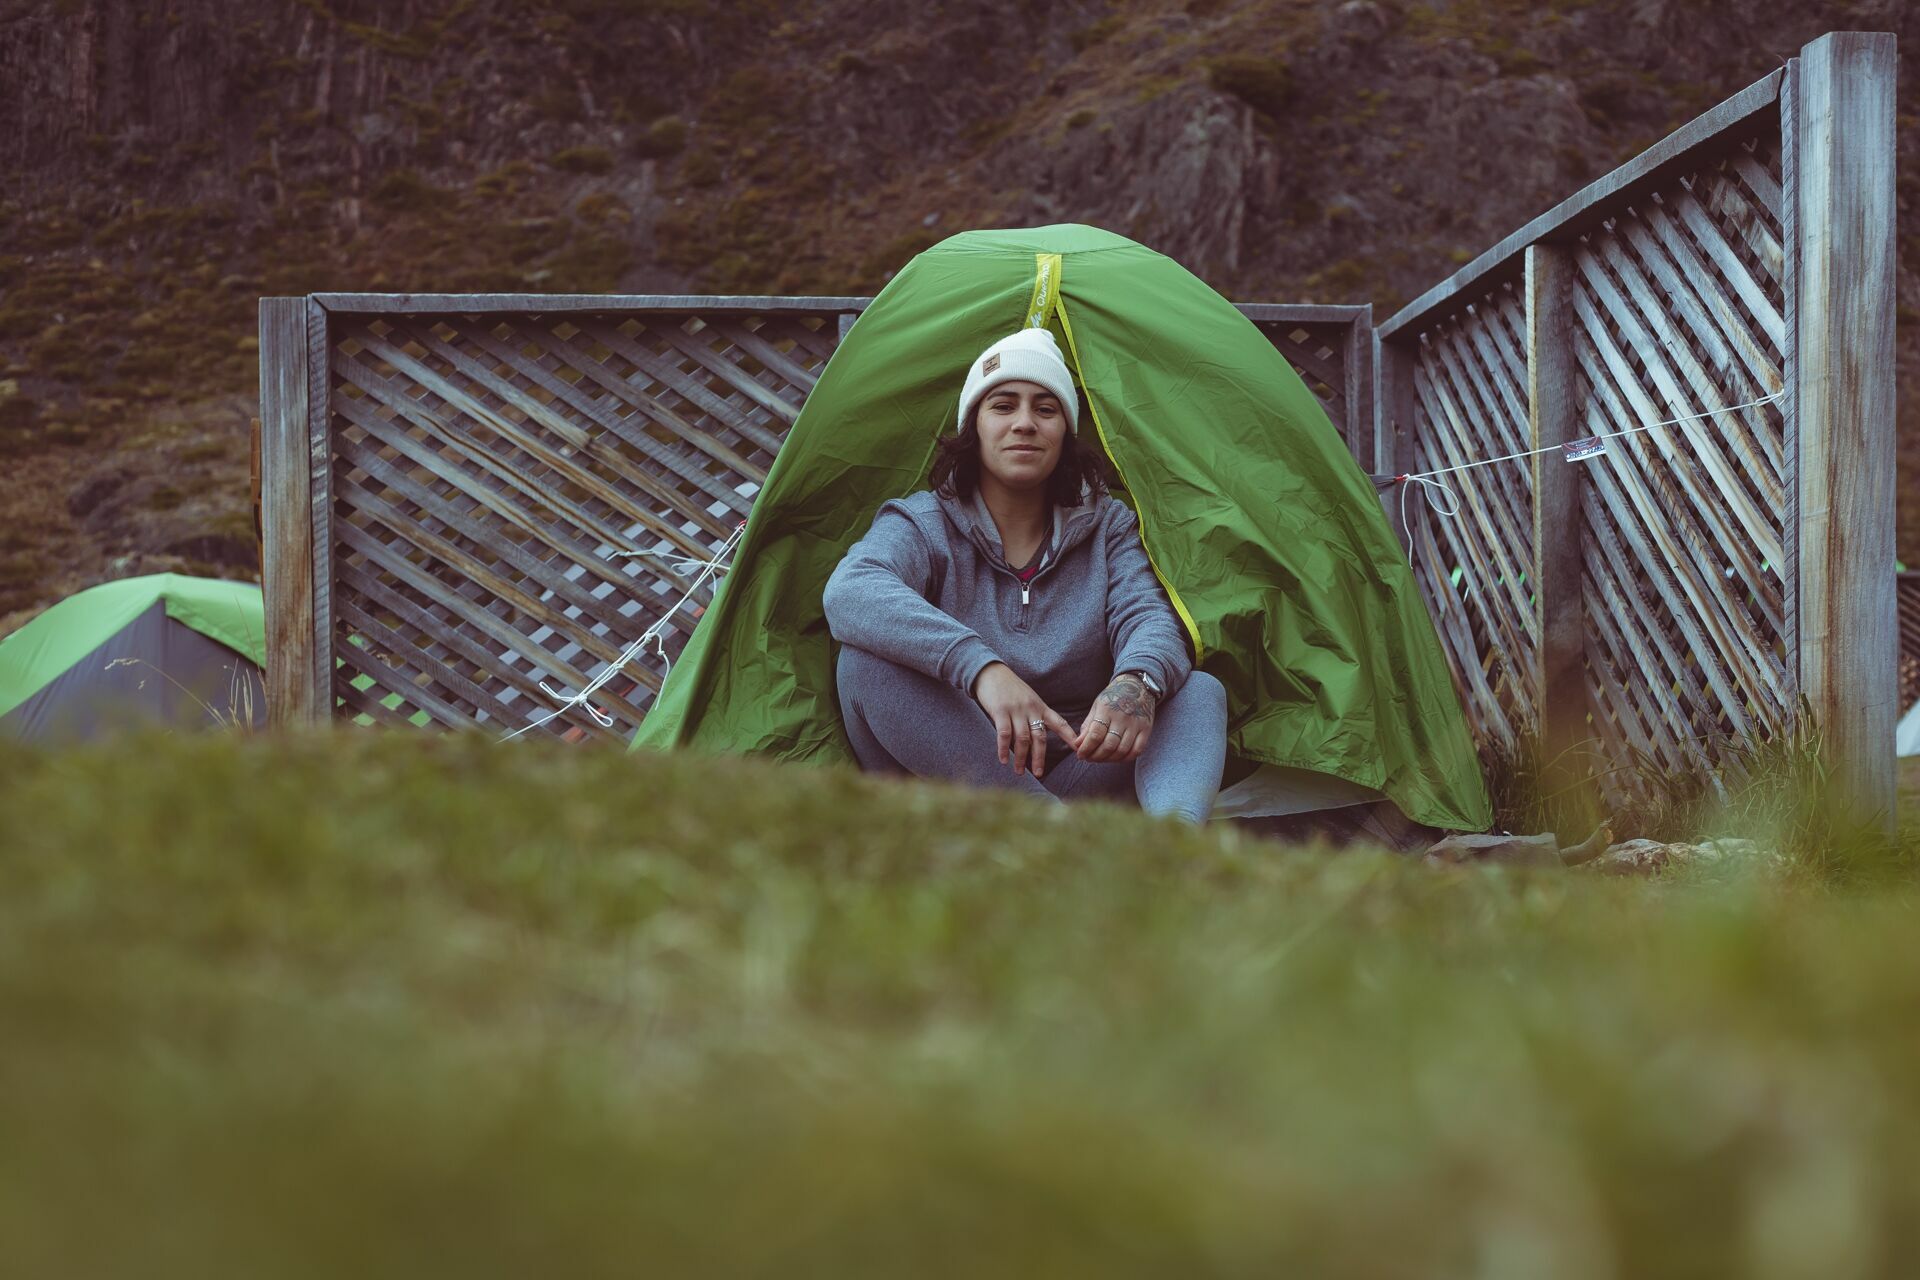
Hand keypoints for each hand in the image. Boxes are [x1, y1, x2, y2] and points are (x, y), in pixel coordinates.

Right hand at [972, 662, 1078, 777]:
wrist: (991, 672)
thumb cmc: (1009, 688)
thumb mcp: (1028, 699)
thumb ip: (1034, 715)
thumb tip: (1036, 738)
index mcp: (1040, 706)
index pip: (1059, 723)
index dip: (1069, 736)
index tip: (1079, 749)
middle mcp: (1031, 709)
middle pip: (1039, 737)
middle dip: (1039, 757)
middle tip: (1040, 773)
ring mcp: (1016, 710)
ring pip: (1022, 739)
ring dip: (1021, 758)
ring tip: (1019, 771)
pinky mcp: (1000, 711)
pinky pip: (1004, 734)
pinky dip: (1004, 749)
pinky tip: (1003, 760)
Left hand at [1076, 673, 1156, 762]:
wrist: (1137, 685)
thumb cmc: (1113, 697)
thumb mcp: (1097, 706)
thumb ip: (1088, 725)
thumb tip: (1078, 744)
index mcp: (1107, 710)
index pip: (1095, 735)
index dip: (1086, 748)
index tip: (1080, 755)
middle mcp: (1122, 717)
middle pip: (1108, 745)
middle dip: (1096, 756)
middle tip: (1089, 759)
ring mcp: (1136, 724)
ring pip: (1122, 750)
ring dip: (1109, 759)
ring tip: (1101, 759)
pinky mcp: (1146, 729)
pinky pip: (1137, 750)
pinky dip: (1126, 758)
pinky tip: (1117, 758)